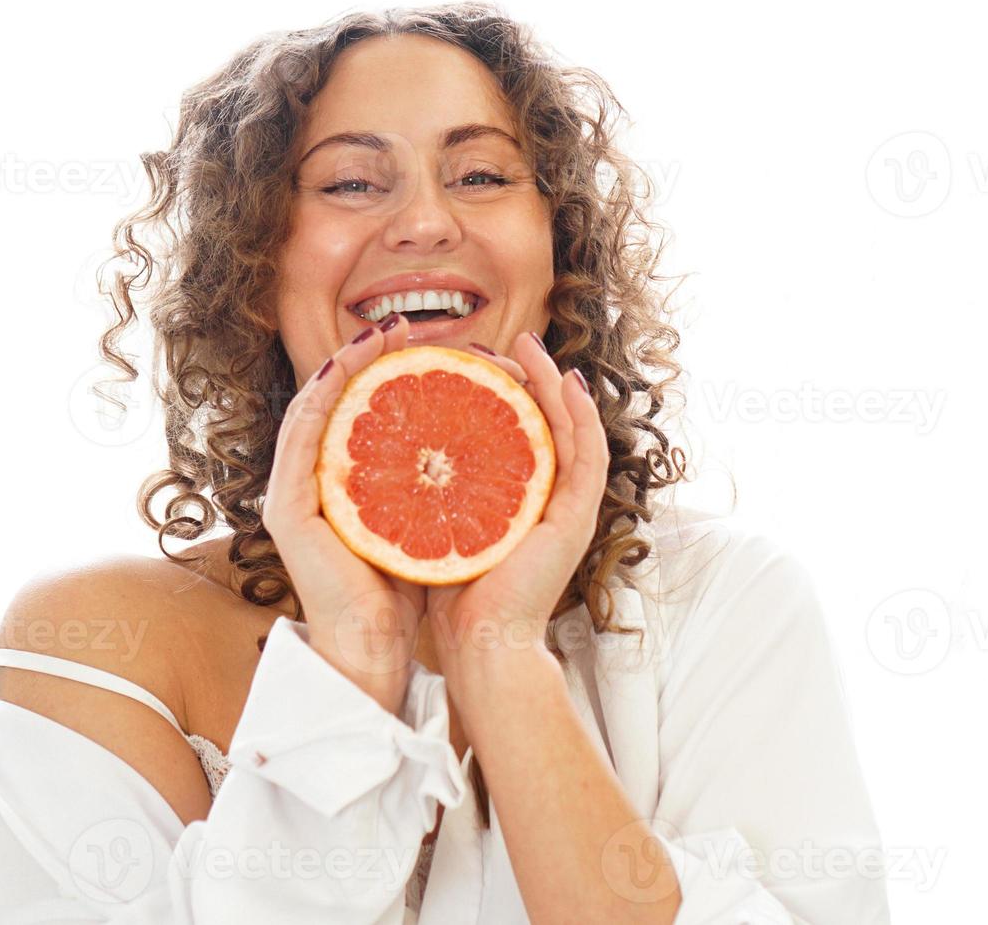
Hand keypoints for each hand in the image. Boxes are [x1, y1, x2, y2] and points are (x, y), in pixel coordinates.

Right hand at [262, 314, 423, 709]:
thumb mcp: (427, 522)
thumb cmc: (405, 594)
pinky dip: (324, 400)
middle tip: (397, 325)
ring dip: (342, 365)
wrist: (376, 652)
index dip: (380, 372)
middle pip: (332, 404)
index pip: (356, 414)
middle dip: (362, 358)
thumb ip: (433, 483)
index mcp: (340, 487)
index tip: (419, 342)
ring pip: (312, 410)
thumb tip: (473, 440)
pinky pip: (302, 439)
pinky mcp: (287, 510)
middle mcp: (309, 485)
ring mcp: (291, 496)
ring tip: (377, 334)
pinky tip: (349, 369)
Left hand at [429, 331, 609, 672]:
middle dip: (527, 376)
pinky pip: (588, 452)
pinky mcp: (577, 516)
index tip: (471, 360)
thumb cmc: (455, 599)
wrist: (481, 645)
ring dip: (555, 381)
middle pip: (546, 421)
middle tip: (501, 343)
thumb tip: (399, 450)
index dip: (500, 391)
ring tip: (531, 346)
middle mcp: (549, 499)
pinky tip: (565, 382)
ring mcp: (569, 507)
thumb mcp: (436, 526)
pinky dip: (580, 414)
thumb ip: (431, 491)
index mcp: (519, 500)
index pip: (517, 431)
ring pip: (573, 426)